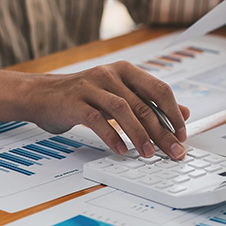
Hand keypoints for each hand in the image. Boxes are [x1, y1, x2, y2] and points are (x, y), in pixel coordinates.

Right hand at [0, 65, 190, 159]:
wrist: (40, 95)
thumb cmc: (84, 97)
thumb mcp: (119, 95)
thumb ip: (149, 102)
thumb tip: (185, 113)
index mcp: (126, 70)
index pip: (159, 89)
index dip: (174, 113)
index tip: (182, 135)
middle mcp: (110, 73)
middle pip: (144, 103)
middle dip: (162, 131)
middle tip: (173, 151)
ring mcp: (91, 85)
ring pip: (123, 109)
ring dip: (139, 135)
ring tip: (149, 154)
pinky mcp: (74, 102)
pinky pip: (97, 119)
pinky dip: (112, 136)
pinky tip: (121, 151)